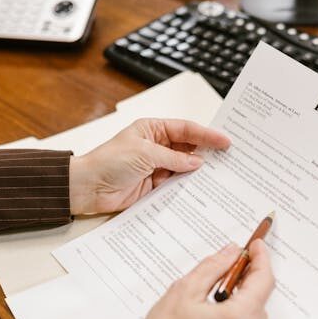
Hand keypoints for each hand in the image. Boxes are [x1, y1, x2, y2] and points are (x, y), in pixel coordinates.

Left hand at [68, 118, 230, 214]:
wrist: (88, 187)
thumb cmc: (109, 161)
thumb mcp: (145, 154)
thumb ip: (173, 159)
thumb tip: (197, 162)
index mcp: (152, 129)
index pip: (185, 129)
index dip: (206, 135)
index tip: (225, 141)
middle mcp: (156, 146)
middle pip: (187, 148)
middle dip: (206, 153)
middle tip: (229, 158)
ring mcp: (156, 166)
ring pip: (184, 168)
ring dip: (198, 172)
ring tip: (220, 175)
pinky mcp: (153, 186)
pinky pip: (175, 185)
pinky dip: (187, 187)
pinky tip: (201, 189)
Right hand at [91, 240, 274, 318]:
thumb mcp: (184, 291)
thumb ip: (213, 267)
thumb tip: (231, 252)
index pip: (263, 280)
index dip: (261, 258)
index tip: (255, 245)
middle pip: (260, 299)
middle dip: (248, 278)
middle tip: (228, 264)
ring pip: (254, 316)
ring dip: (242, 299)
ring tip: (213, 293)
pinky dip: (237, 318)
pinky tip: (213, 314)